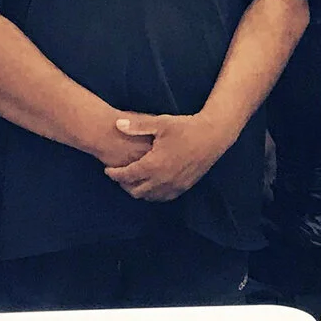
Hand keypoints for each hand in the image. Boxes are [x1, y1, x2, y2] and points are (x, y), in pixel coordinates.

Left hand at [105, 111, 235, 201]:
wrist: (213, 136)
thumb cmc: (186, 127)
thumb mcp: (160, 123)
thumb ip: (137, 126)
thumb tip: (117, 124)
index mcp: (154, 164)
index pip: (126, 175)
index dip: (114, 174)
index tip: (107, 169)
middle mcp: (162, 179)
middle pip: (135, 190)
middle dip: (124, 184)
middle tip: (119, 175)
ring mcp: (174, 185)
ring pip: (148, 197)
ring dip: (138, 190)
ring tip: (132, 180)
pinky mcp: (184, 187)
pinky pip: (162, 197)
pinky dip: (152, 194)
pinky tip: (150, 185)